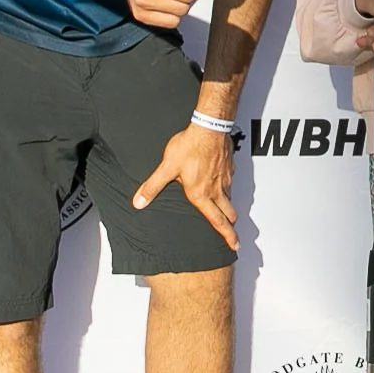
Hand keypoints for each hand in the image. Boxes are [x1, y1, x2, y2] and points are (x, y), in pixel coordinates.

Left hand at [133, 122, 236, 249]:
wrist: (209, 127)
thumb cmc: (191, 146)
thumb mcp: (167, 167)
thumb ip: (153, 186)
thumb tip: (139, 202)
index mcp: (201, 194)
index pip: (217, 221)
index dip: (227, 236)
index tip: (234, 245)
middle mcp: (216, 189)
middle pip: (229, 213)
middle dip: (231, 226)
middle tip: (232, 234)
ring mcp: (225, 178)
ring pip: (230, 198)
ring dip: (228, 207)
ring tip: (225, 211)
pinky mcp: (229, 167)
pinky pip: (229, 182)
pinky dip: (227, 187)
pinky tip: (220, 183)